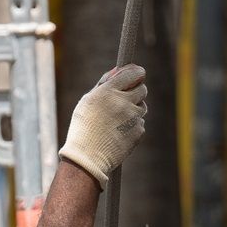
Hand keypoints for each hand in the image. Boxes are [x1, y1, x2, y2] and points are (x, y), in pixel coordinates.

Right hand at [58, 65, 146, 187]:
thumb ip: (104, 84)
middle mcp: (123, 102)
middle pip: (142, 89)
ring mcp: (133, 118)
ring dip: (134, 109)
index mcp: (108, 92)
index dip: (137, 72)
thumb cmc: (84, 127)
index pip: (133, 73)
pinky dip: (133, 125)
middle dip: (136, 91)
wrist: (87, 157)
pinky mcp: (138, 131)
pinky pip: (140, 123)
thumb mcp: (88, 101)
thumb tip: (118, 69)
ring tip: (117, 120)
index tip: (137, 74)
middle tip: (126, 98)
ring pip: (142, 106)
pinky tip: (119, 132)